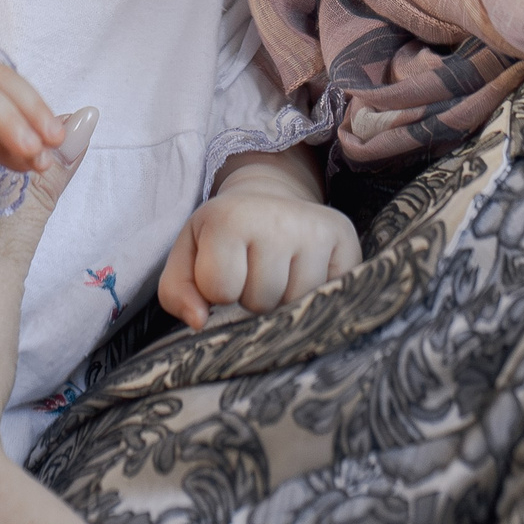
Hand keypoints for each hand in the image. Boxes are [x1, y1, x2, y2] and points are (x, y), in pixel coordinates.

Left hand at [158, 151, 361, 328]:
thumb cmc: (224, 237)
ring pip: (296, 305)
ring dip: (283, 302)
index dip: (217, 291)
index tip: (224, 268)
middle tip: (254, 270)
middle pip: (260, 301)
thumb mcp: (188, 254)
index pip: (219, 289)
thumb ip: (176, 292)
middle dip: (252, 298)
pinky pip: (330, 299)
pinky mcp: (347, 242)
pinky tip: (304, 274)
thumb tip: (199, 323)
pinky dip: (313, 298)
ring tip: (278, 273)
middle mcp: (278, 218)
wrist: (270, 200)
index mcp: (229, 216)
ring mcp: (317, 230)